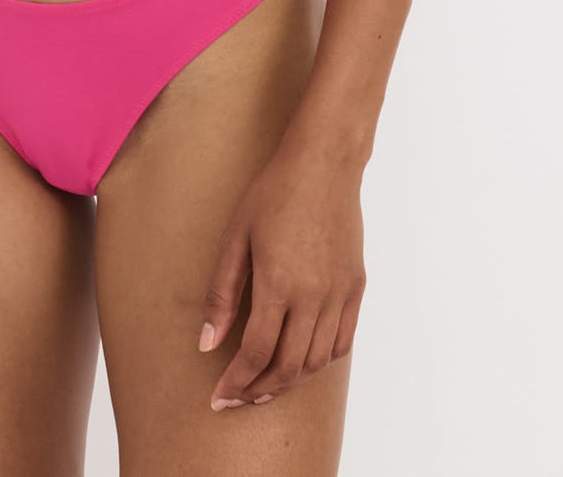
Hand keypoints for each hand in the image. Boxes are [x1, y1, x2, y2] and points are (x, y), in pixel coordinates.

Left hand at [199, 136, 365, 410]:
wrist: (324, 163)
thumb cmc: (273, 192)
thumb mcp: (235, 237)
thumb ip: (221, 295)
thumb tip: (206, 344)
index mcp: (278, 283)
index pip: (256, 353)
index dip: (236, 383)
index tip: (218, 398)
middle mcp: (314, 295)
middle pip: (289, 367)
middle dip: (260, 391)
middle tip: (238, 398)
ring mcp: (339, 293)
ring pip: (317, 361)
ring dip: (290, 381)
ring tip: (266, 384)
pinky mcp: (356, 287)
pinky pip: (342, 342)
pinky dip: (320, 361)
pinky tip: (301, 359)